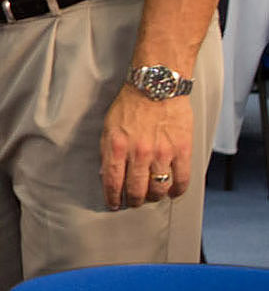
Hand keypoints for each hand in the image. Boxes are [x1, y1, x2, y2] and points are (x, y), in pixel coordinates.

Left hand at [100, 86, 192, 209]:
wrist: (156, 87)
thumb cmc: (130, 105)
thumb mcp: (108, 127)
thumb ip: (108, 151)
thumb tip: (107, 174)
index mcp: (117, 146)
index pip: (112, 182)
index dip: (112, 198)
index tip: (113, 204)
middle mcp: (139, 153)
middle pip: (136, 190)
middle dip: (133, 201)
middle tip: (133, 202)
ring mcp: (162, 153)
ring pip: (158, 189)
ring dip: (154, 197)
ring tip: (152, 195)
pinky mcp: (182, 150)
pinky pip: (182, 180)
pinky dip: (177, 190)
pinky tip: (173, 192)